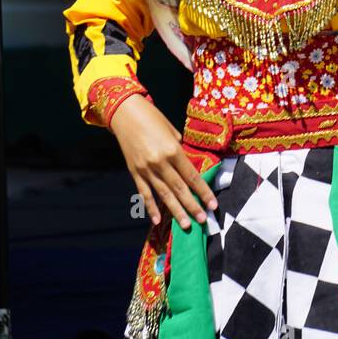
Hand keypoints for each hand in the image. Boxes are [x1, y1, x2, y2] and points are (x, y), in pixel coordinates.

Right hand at [110, 94, 217, 230]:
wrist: (124, 113)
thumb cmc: (153, 118)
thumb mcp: (172, 131)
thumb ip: (180, 150)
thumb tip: (187, 166)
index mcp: (173, 150)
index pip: (192, 176)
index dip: (203, 191)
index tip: (212, 204)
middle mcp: (160, 162)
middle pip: (179, 188)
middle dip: (192, 206)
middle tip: (202, 220)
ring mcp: (146, 169)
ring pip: (163, 194)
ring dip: (175, 211)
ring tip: (185, 225)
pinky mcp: (134, 172)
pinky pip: (144, 193)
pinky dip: (151, 207)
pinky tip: (158, 220)